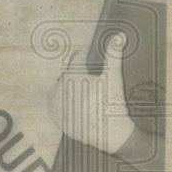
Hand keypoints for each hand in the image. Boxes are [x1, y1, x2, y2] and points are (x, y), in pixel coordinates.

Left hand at [49, 32, 134, 154]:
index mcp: (72, 75)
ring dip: (72, 86)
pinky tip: (78, 105)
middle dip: (81, 76)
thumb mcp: (113, 78)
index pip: (77, 56)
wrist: (109, 135)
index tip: (96, 71)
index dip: (90, 62)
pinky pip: (57, 99)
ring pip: (62, 84)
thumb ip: (113, 55)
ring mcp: (54, 101)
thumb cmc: (113, 104)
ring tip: (87, 98)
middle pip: (69, 71)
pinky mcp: (53, 113)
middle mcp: (59, 87)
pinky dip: (66, 99)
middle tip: (93, 90)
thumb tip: (119, 36)